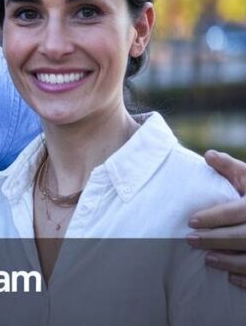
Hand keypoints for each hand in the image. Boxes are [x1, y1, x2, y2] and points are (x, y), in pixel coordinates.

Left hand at [188, 150, 245, 288]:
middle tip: (191, 240)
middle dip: (214, 239)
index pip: (236, 211)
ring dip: (229, 262)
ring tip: (208, 259)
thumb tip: (208, 155)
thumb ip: (232, 168)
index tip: (191, 221)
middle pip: (242, 237)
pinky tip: (231, 278)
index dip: (213, 217)